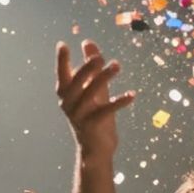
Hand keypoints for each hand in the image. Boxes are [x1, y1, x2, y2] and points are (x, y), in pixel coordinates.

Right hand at [56, 40, 135, 158]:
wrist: (96, 149)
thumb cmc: (94, 116)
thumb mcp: (94, 90)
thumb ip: (91, 69)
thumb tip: (87, 42)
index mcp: (67, 95)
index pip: (61, 75)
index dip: (61, 61)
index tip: (63, 45)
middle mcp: (69, 105)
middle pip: (76, 83)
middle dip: (87, 69)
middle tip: (99, 57)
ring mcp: (79, 116)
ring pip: (90, 94)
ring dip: (104, 78)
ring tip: (116, 65)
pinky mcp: (92, 127)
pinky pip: (106, 111)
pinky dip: (119, 102)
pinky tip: (132, 94)